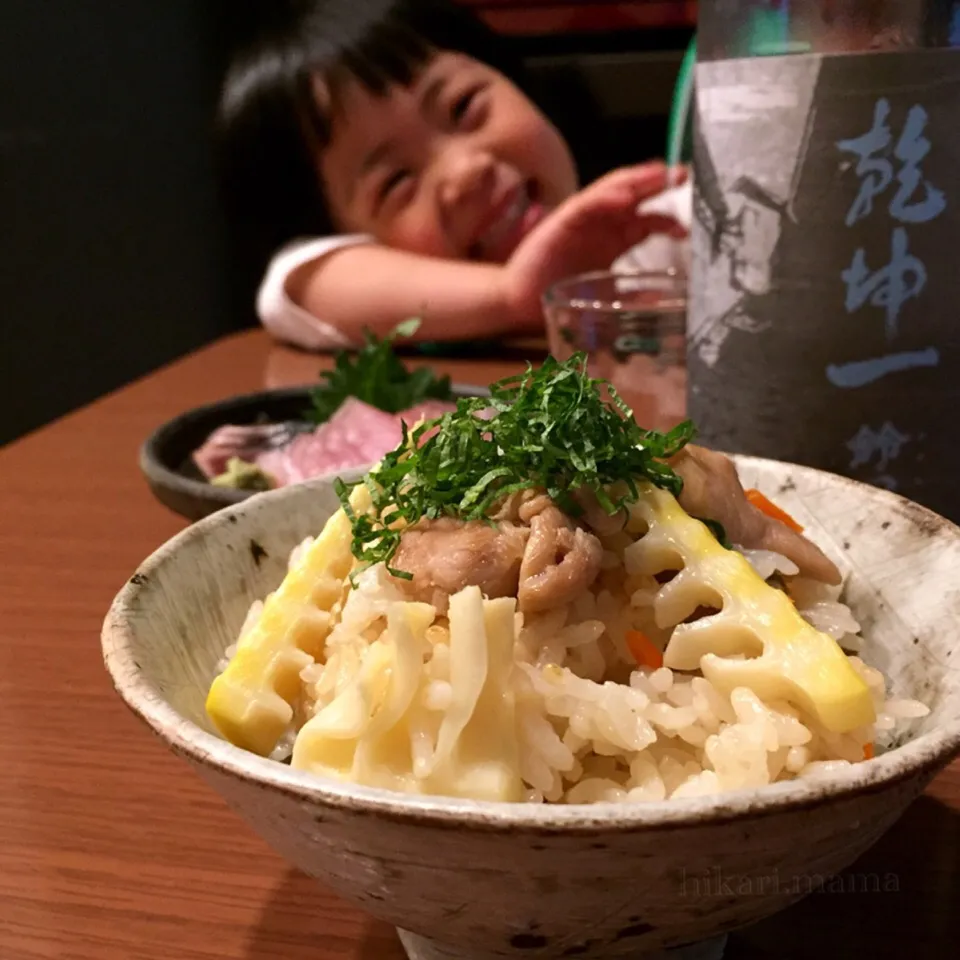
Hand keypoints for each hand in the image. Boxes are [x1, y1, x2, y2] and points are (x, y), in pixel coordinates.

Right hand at [503, 162, 688, 322]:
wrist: (519, 301)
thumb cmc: (558, 296)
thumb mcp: (606, 296)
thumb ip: (634, 295)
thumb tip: (668, 302)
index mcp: (614, 239)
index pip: (647, 220)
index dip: (669, 218)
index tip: (690, 226)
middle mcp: (601, 223)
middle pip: (635, 196)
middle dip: (659, 185)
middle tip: (684, 176)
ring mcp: (582, 219)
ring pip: (613, 191)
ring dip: (637, 181)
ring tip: (660, 174)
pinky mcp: (562, 221)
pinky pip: (586, 204)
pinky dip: (606, 198)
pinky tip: (624, 196)